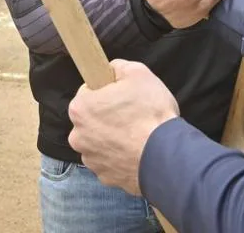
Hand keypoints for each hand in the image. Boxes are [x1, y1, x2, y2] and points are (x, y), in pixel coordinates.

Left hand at [67, 60, 178, 195]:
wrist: (165, 155)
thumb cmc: (150, 112)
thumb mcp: (139, 73)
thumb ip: (118, 67)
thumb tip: (111, 70)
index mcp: (81, 108)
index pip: (88, 91)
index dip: (106, 90)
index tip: (121, 94)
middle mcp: (78, 136)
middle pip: (91, 118)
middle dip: (108, 115)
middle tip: (132, 113)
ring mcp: (90, 159)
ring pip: (99, 141)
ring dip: (113, 137)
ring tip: (137, 133)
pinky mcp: (104, 176)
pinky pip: (110, 160)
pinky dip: (120, 155)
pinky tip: (137, 150)